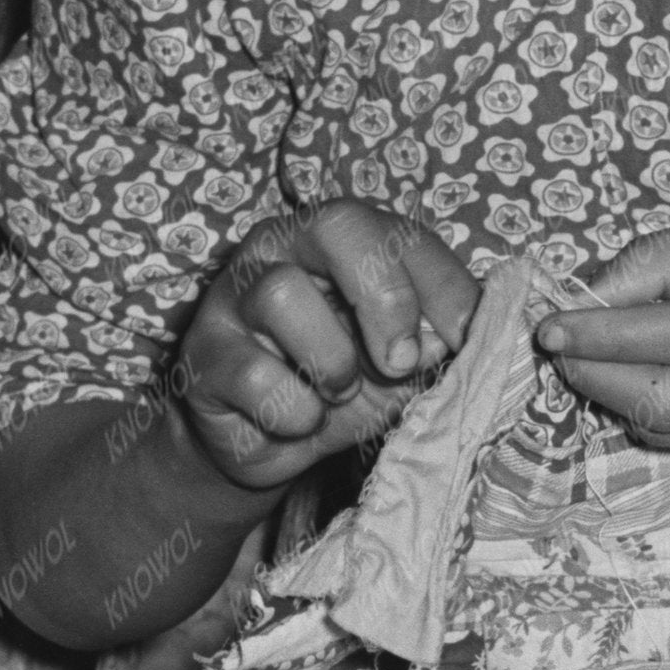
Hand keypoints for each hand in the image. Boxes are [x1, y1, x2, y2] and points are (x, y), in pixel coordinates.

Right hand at [169, 200, 480, 496]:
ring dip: (332, 363)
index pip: (396, 230)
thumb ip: (436, 340)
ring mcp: (233, 295)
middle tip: (401, 361)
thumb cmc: (344, 384)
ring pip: (283, 296)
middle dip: (385, 298)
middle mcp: (280, 246)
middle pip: (335, 226)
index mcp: (340, 238)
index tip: (466, 338)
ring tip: (338, 392)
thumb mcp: (404, 361)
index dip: (440, 283)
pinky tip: (298, 417)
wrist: (270, 443)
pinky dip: (295, 411)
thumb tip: (465, 334)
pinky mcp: (203, 355)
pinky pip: (256, 375)